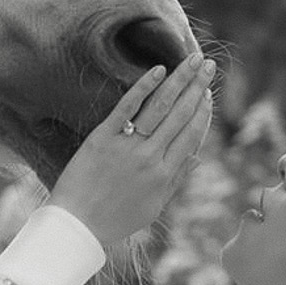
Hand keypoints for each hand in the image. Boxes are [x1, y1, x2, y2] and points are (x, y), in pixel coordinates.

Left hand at [49, 53, 215, 248]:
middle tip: (208, 65)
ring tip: (192, 59)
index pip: (191, 135)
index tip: (208, 93)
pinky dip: (144, 87)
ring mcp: (127, 146)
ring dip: (180, 80)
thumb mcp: (152, 207)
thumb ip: (175, 181)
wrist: (77, 225)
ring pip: (160, 106)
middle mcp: (150, 157)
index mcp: (164, 174)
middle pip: (180, 115)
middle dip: (197, 87)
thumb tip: (197, 158)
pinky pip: (127, 107)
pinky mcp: (103, 138)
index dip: (202, 111)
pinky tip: (158, 70)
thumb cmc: (113, 220)